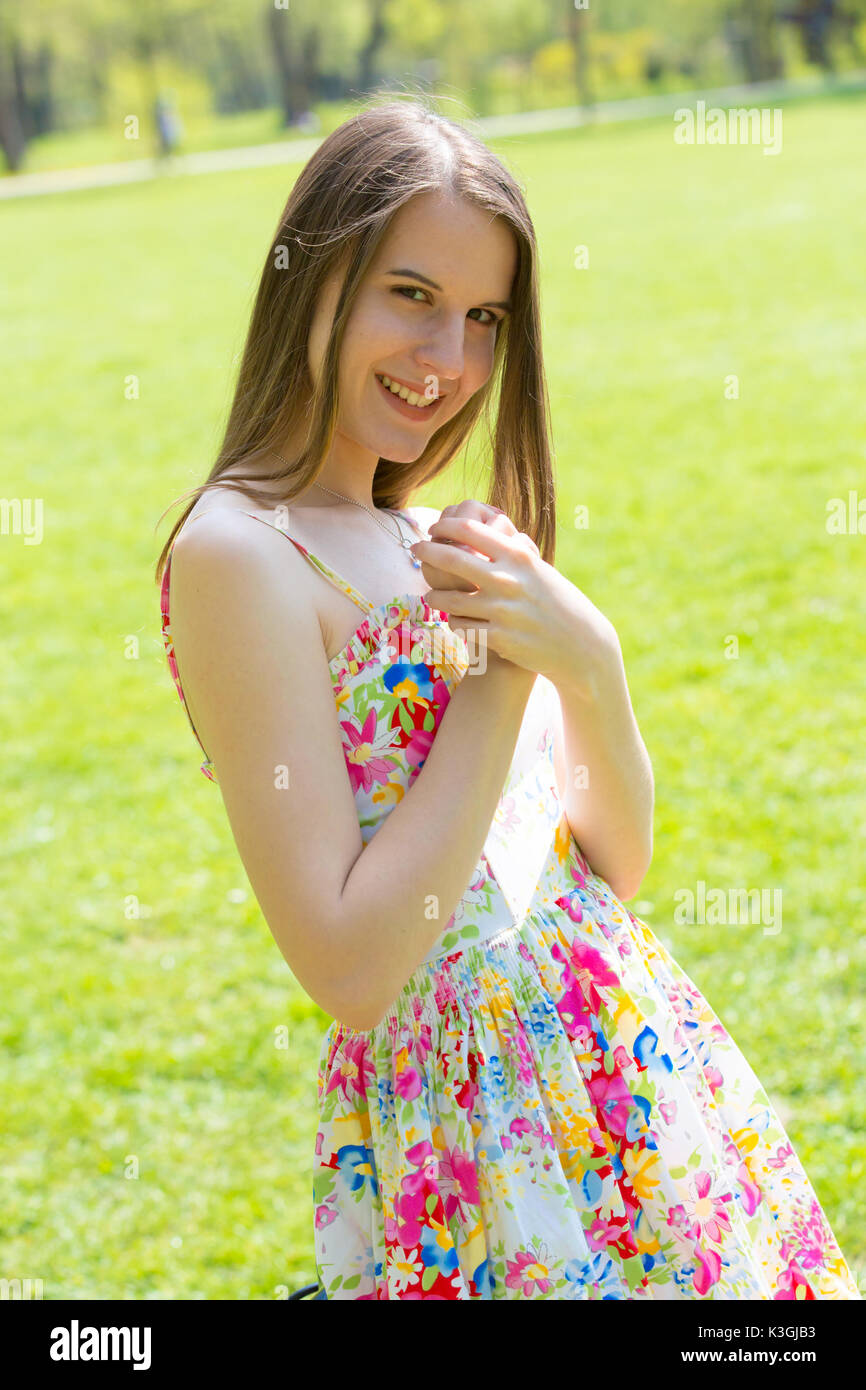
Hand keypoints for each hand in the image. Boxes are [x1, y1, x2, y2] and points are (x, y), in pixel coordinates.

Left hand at [411, 510, 620, 696]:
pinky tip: (457, 622)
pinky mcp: (498, 638)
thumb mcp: (538, 570)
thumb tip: (484, 529)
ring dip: (435, 596)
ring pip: (448, 599)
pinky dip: (454, 623)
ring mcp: (501, 610)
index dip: (445, 526)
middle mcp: (508, 580)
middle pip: (451, 557)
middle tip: (415, 550)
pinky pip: (459, 626)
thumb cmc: (557, 603)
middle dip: (426, 551)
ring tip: (432, 596)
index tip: (434, 528)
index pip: (470, 528)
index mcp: (519, 556)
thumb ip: (511, 552)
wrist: (580, 645)